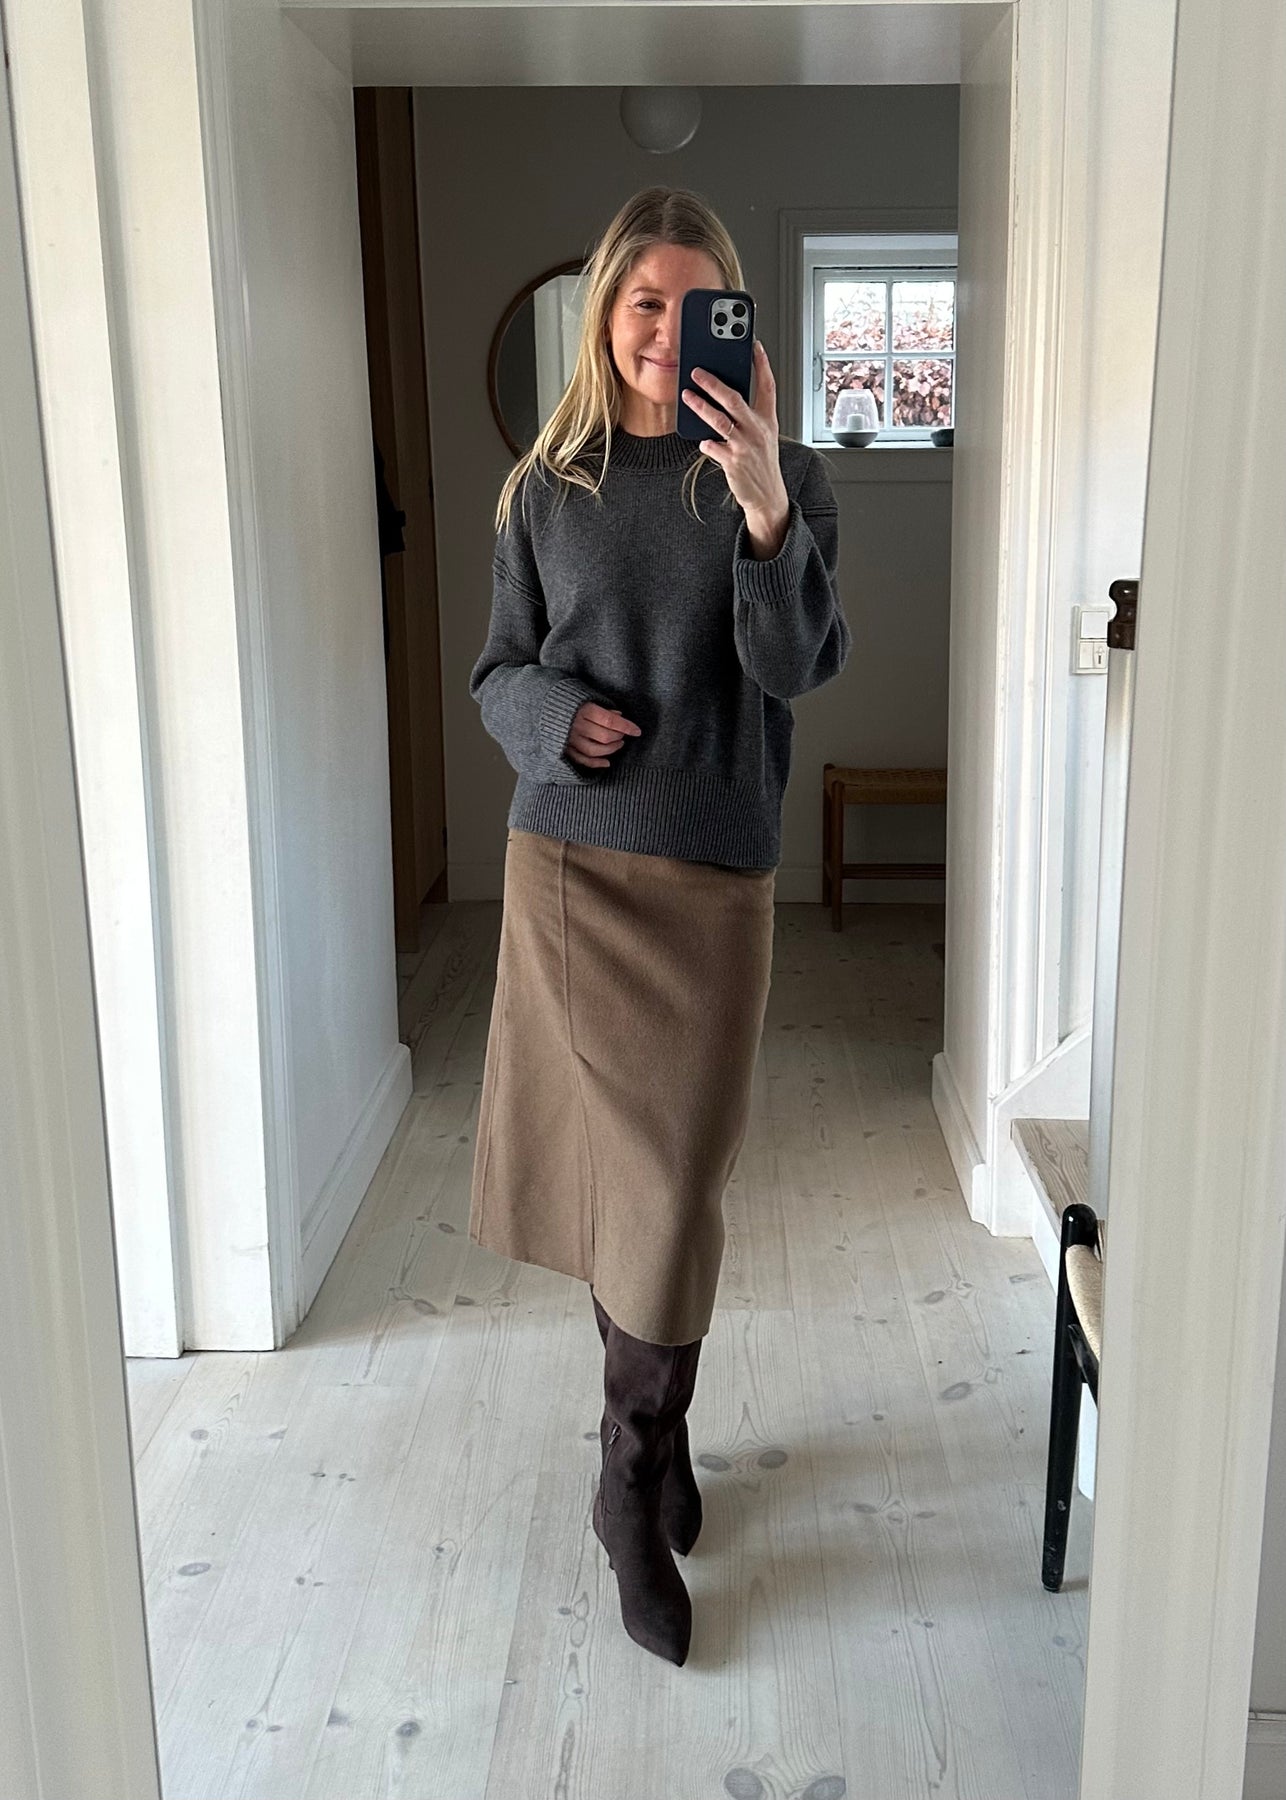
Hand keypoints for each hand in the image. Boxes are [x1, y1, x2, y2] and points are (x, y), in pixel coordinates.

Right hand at [565, 701, 641, 768]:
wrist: (539, 704)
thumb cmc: (565, 698)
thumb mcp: (584, 695)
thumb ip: (601, 706)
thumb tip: (619, 715)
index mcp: (583, 709)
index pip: (610, 720)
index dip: (626, 726)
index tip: (637, 730)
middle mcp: (576, 725)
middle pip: (604, 736)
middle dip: (618, 736)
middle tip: (623, 734)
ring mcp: (569, 739)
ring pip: (595, 750)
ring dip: (610, 749)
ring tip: (618, 744)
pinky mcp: (564, 748)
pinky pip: (582, 760)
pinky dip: (596, 764)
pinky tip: (607, 763)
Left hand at [682, 339, 790, 541]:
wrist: (766, 495)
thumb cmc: (762, 462)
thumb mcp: (764, 435)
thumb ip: (749, 415)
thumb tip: (724, 397)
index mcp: (767, 420)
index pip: (768, 386)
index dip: (762, 365)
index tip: (755, 345)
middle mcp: (758, 430)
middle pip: (735, 399)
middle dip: (714, 383)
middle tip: (696, 371)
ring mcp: (745, 446)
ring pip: (720, 420)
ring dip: (701, 406)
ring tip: (686, 396)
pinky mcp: (733, 462)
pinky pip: (713, 447)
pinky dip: (706, 443)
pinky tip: (702, 441)